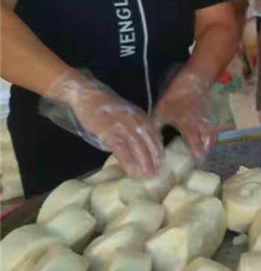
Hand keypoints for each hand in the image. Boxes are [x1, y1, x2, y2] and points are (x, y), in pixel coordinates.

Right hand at [41, 73, 163, 177]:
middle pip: (149, 142)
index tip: (163, 166)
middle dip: (155, 159)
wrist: (87, 95)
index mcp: (141, 117)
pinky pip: (121, 147)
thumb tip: (143, 149)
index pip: (155, 136)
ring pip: (137, 145)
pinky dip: (127, 160)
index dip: (159, 152)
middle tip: (158, 174)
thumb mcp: (127, 116)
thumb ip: (135, 129)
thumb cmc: (106, 109)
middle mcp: (135, 120)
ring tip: (147, 175)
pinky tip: (130, 170)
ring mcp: (122, 124)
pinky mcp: (108, 129)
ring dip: (144, 162)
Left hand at [152, 69, 214, 159]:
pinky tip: (206, 141)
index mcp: (189, 126)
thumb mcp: (161, 112)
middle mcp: (201, 126)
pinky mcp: (211, 118)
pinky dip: (211, 138)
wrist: (192, 83)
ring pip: (212, 138)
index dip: (197, 154)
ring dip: (209, 146)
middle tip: (200, 162)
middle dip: (205, 153)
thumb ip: (157, 127)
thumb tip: (149, 140)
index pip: (196, 144)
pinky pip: (214, 131)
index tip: (196, 162)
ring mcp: (208, 122)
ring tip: (204, 154)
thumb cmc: (174, 98)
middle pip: (208, 144)